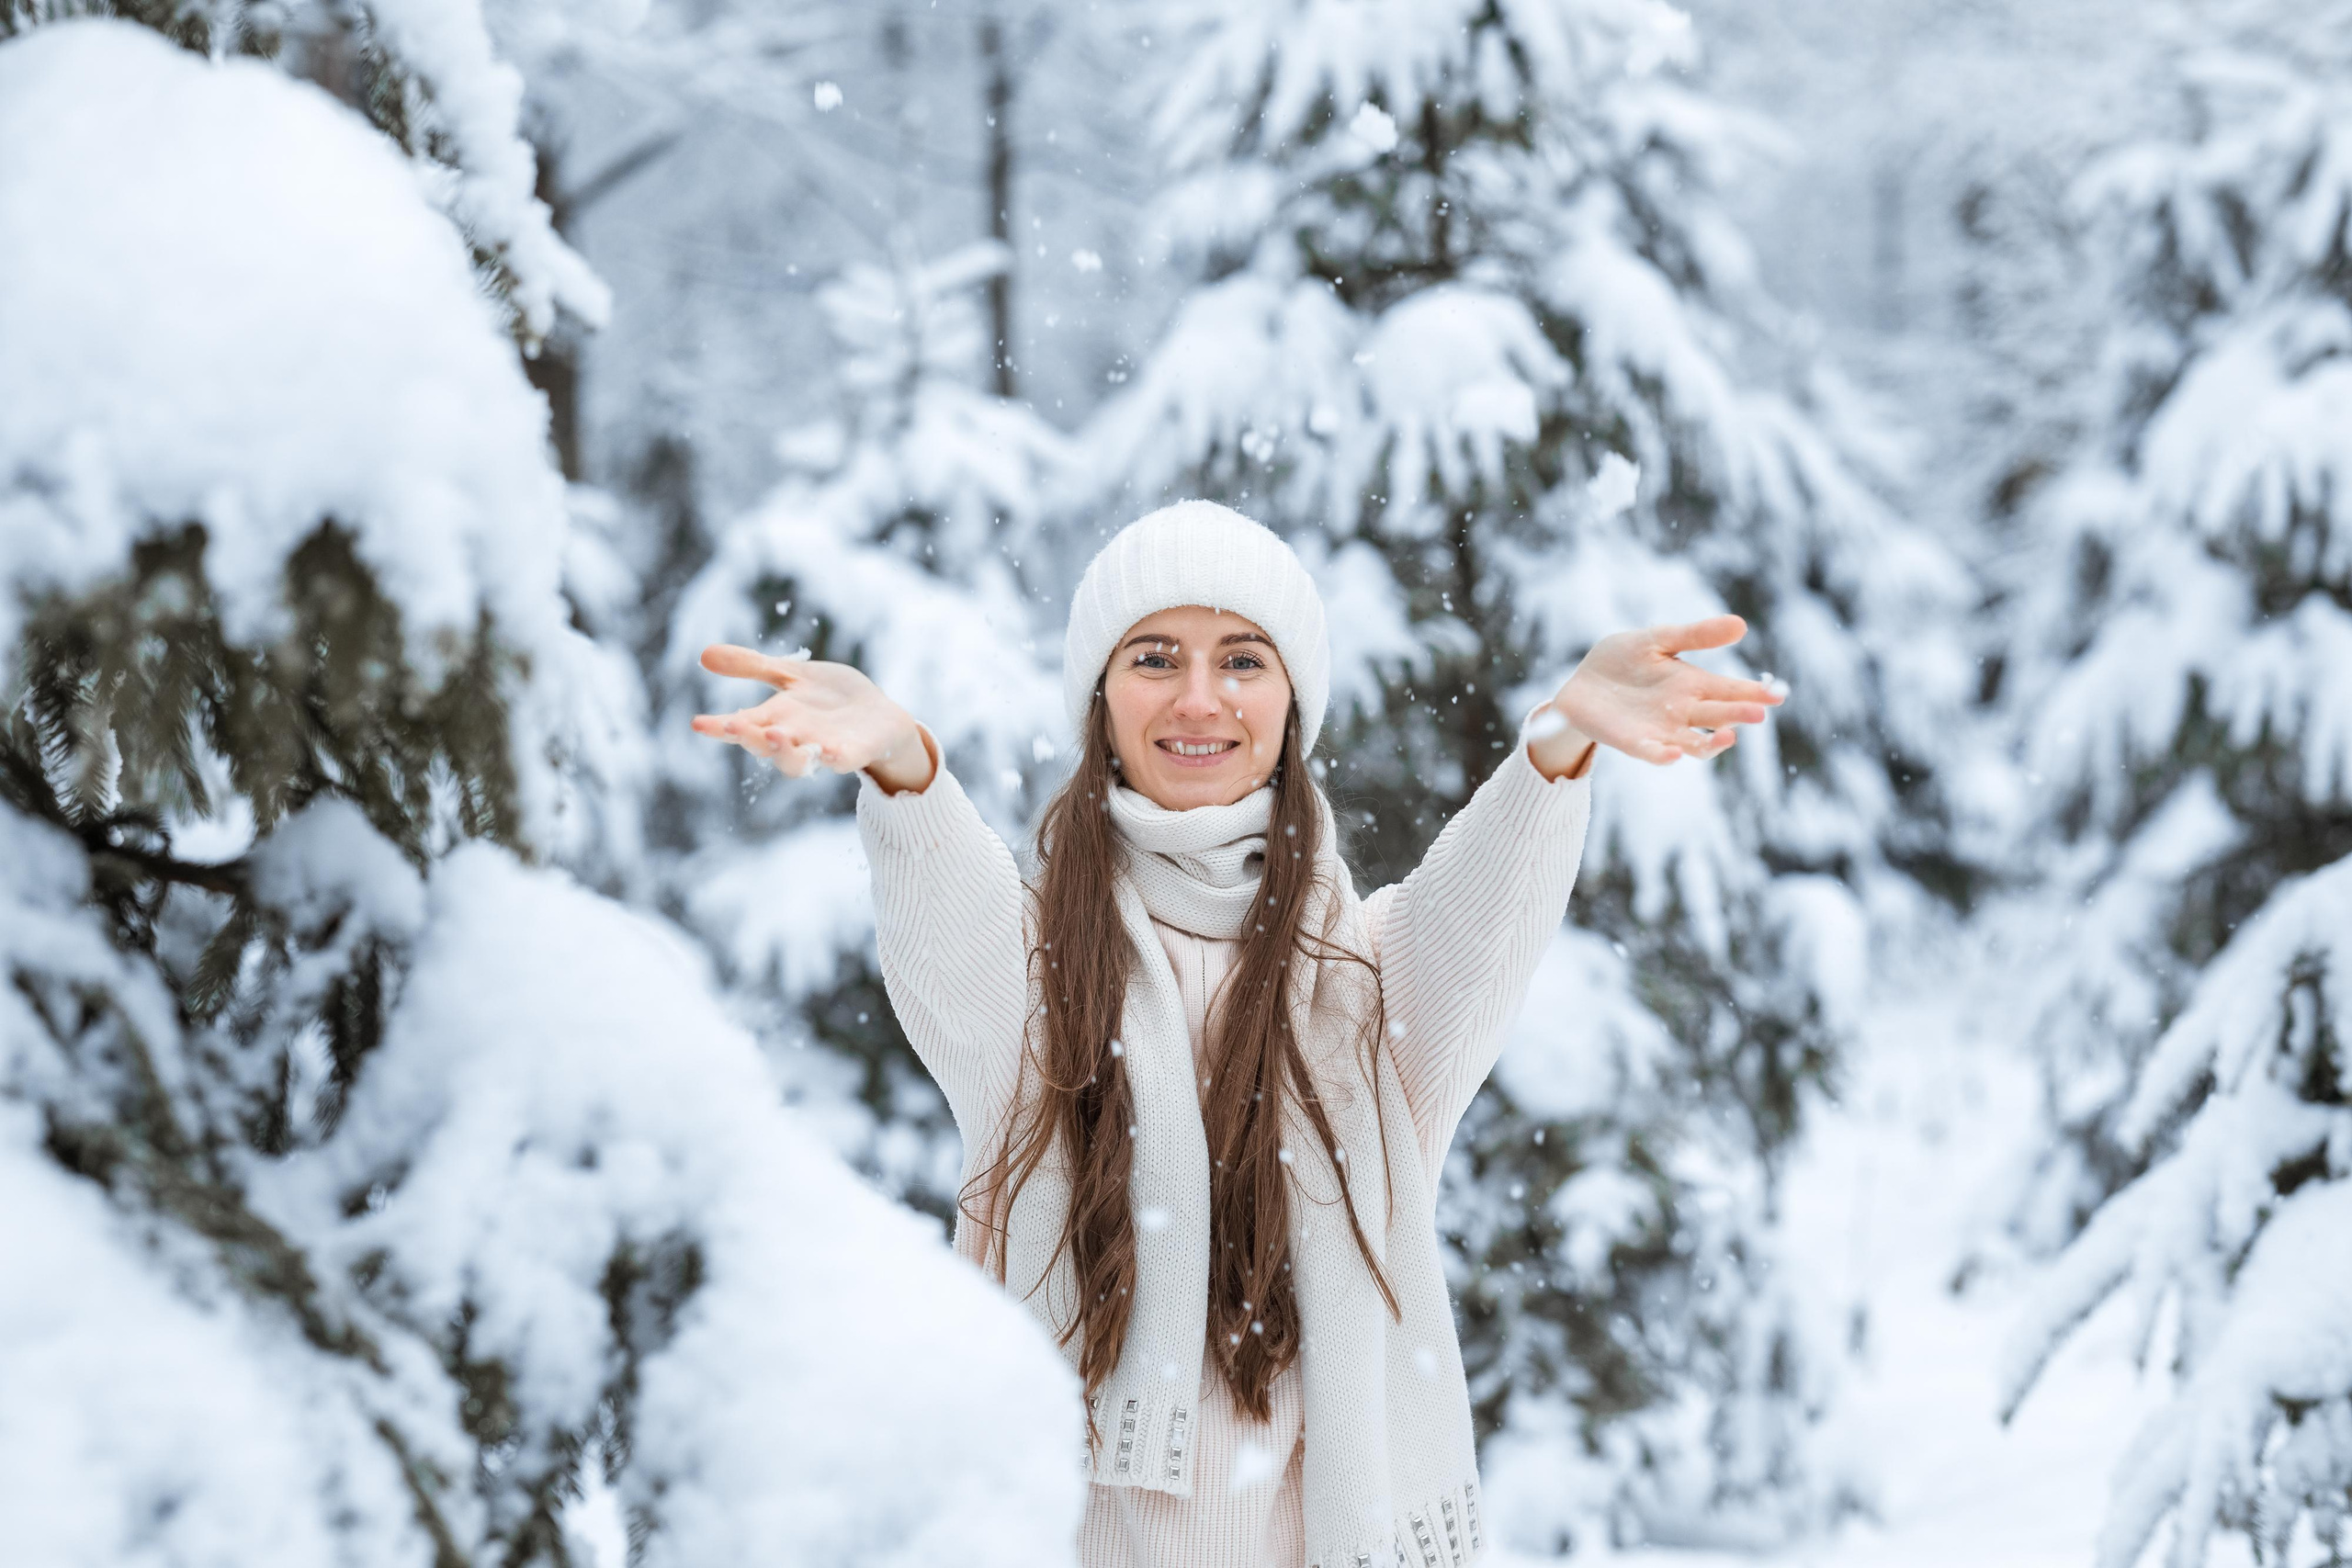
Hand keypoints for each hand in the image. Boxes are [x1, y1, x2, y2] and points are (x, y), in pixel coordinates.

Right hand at [689, 644, 935, 793]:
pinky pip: (841, 761)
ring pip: (797, 760)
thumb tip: (704, 654)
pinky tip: (829, 752)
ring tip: (776, 735)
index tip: (697, 723)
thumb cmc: (832, 699)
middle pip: (765, 746)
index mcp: (777, 718)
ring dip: (785, 751)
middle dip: (749, 738)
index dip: (720, 727)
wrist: (879, 716)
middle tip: (733, 727)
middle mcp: (795, 737)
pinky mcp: (853, 753)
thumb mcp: (791, 675)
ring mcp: (823, 748)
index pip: (742, 725)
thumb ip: (752, 667)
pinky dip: (834, 758)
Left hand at [1538, 614, 1785, 771]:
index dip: (1753, 693)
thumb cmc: (1621, 659)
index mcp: (1692, 684)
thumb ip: (1695, 635)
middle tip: (1759, 712)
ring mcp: (1661, 730)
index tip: (1777, 694)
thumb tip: (1741, 625)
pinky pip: (1655, 753)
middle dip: (1739, 714)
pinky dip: (1665, 755)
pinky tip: (1674, 752)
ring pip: (1696, 743)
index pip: (1730, 690)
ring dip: (1712, 743)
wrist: (1581, 682)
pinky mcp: (1635, 743)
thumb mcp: (1657, 639)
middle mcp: (1683, 711)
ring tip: (1728, 735)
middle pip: (1718, 716)